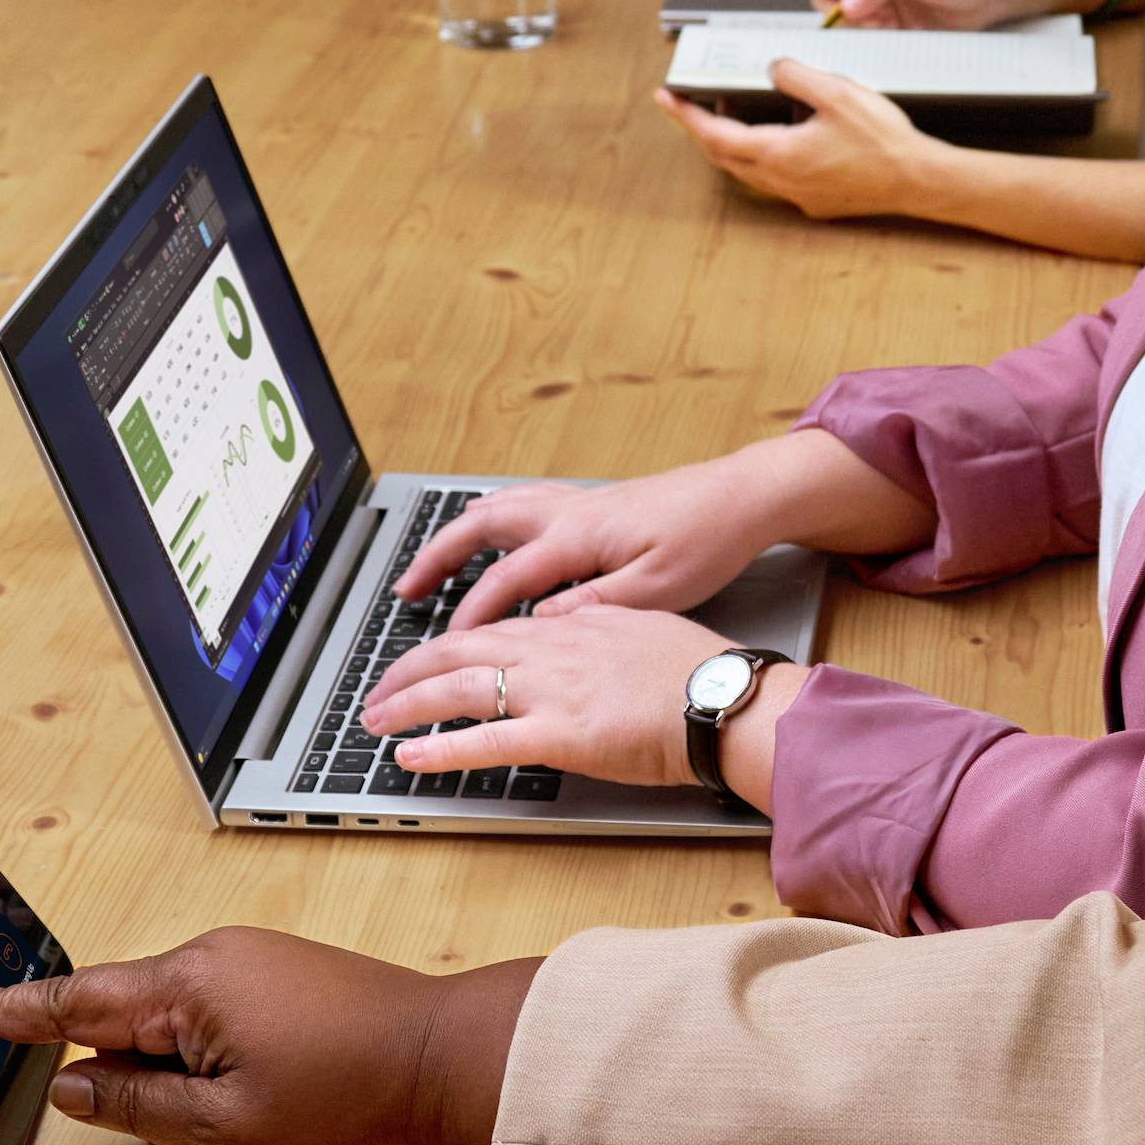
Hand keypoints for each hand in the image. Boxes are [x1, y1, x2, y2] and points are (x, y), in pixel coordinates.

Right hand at [0, 932, 531, 1144]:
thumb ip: (139, 1108)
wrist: (451, 1061)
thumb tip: (75, 1089)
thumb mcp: (228, 1129)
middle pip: (119, 1012)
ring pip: (167, 1018)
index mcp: (188, 987)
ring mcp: (248, 960)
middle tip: (181, 1114)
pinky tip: (250, 1088)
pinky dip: (201, 1053)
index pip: (71, 1004)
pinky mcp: (277, 975)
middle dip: (115, 1064)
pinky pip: (206, 1013)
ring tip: (247, 1108)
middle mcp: (212, 956)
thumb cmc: (353, 1098)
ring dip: (170, 1067)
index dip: (5, 1013)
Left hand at [356, 604, 737, 790]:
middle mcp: (552, 649)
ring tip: (376, 721)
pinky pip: (485, 741)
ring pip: (459, 688)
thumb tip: (573, 627)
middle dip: (408, 670)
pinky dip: (439, 747)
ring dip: (407, 704)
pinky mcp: (559, 735)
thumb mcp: (642, 628)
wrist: (725, 699)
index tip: (427, 661)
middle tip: (379, 691)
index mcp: (572, 624)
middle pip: (458, 649)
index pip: (493, 628)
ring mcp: (551, 690)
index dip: (448, 645)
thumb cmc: (700, 672)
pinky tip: (410, 755)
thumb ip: (599, 628)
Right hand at [396, 449, 790, 625]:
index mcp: (576, 537)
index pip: (504, 580)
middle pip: (479, 529)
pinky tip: (490, 539)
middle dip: (435, 560)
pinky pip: (520, 505)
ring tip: (431, 565)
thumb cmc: (705, 540)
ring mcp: (575, 502)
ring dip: (457, 536)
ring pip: (496, 510)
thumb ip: (592, 607)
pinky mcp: (589, 502)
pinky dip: (490, 521)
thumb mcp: (654, 590)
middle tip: (404, 592)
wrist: (740, 497)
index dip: (469, 617)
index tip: (444, 648)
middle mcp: (566, 512)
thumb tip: (540, 624)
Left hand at [655, 62, 961, 223]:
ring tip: (739, 111)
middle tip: (693, 103)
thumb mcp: (837, 92)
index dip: (685, 116)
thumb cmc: (885, 143)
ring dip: (736, 142)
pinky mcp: (818, 202)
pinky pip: (778, 178)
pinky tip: (788, 133)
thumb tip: (773, 70)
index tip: (666, 100)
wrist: (920, 180)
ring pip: (750, 169)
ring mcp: (799, 196)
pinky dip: (767, 153)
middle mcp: (783, 181)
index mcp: (780, 154)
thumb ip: (795, 76)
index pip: (715, 135)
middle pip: (725, 156)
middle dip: (704, 128)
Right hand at [799, 0, 1029, 28]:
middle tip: (869, 14)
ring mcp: (872, 5)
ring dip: (854, 26)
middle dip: (837, 8)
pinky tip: (893, 33)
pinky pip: (861, 37)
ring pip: (838, 20)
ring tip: (885, 23)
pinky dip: (869, 40)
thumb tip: (847, 2)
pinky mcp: (884, 28)